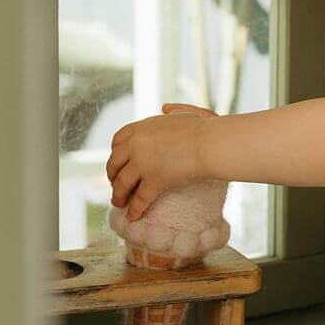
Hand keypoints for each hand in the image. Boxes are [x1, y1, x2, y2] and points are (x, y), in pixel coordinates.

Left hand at [105, 103, 218, 221]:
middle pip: (114, 162)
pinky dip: (134, 209)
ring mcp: (143, 164)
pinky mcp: (154, 181)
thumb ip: (174, 111)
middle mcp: (136, 145)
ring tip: (119, 203)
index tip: (119, 162)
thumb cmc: (206, 130)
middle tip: (116, 184)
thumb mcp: (186, 113)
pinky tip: (132, 215)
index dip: (115, 154)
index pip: (118, 141)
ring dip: (118, 195)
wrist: (211, 144)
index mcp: (142, 127)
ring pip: (122, 183)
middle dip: (112, 175)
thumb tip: (165, 108)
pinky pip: (140, 199)